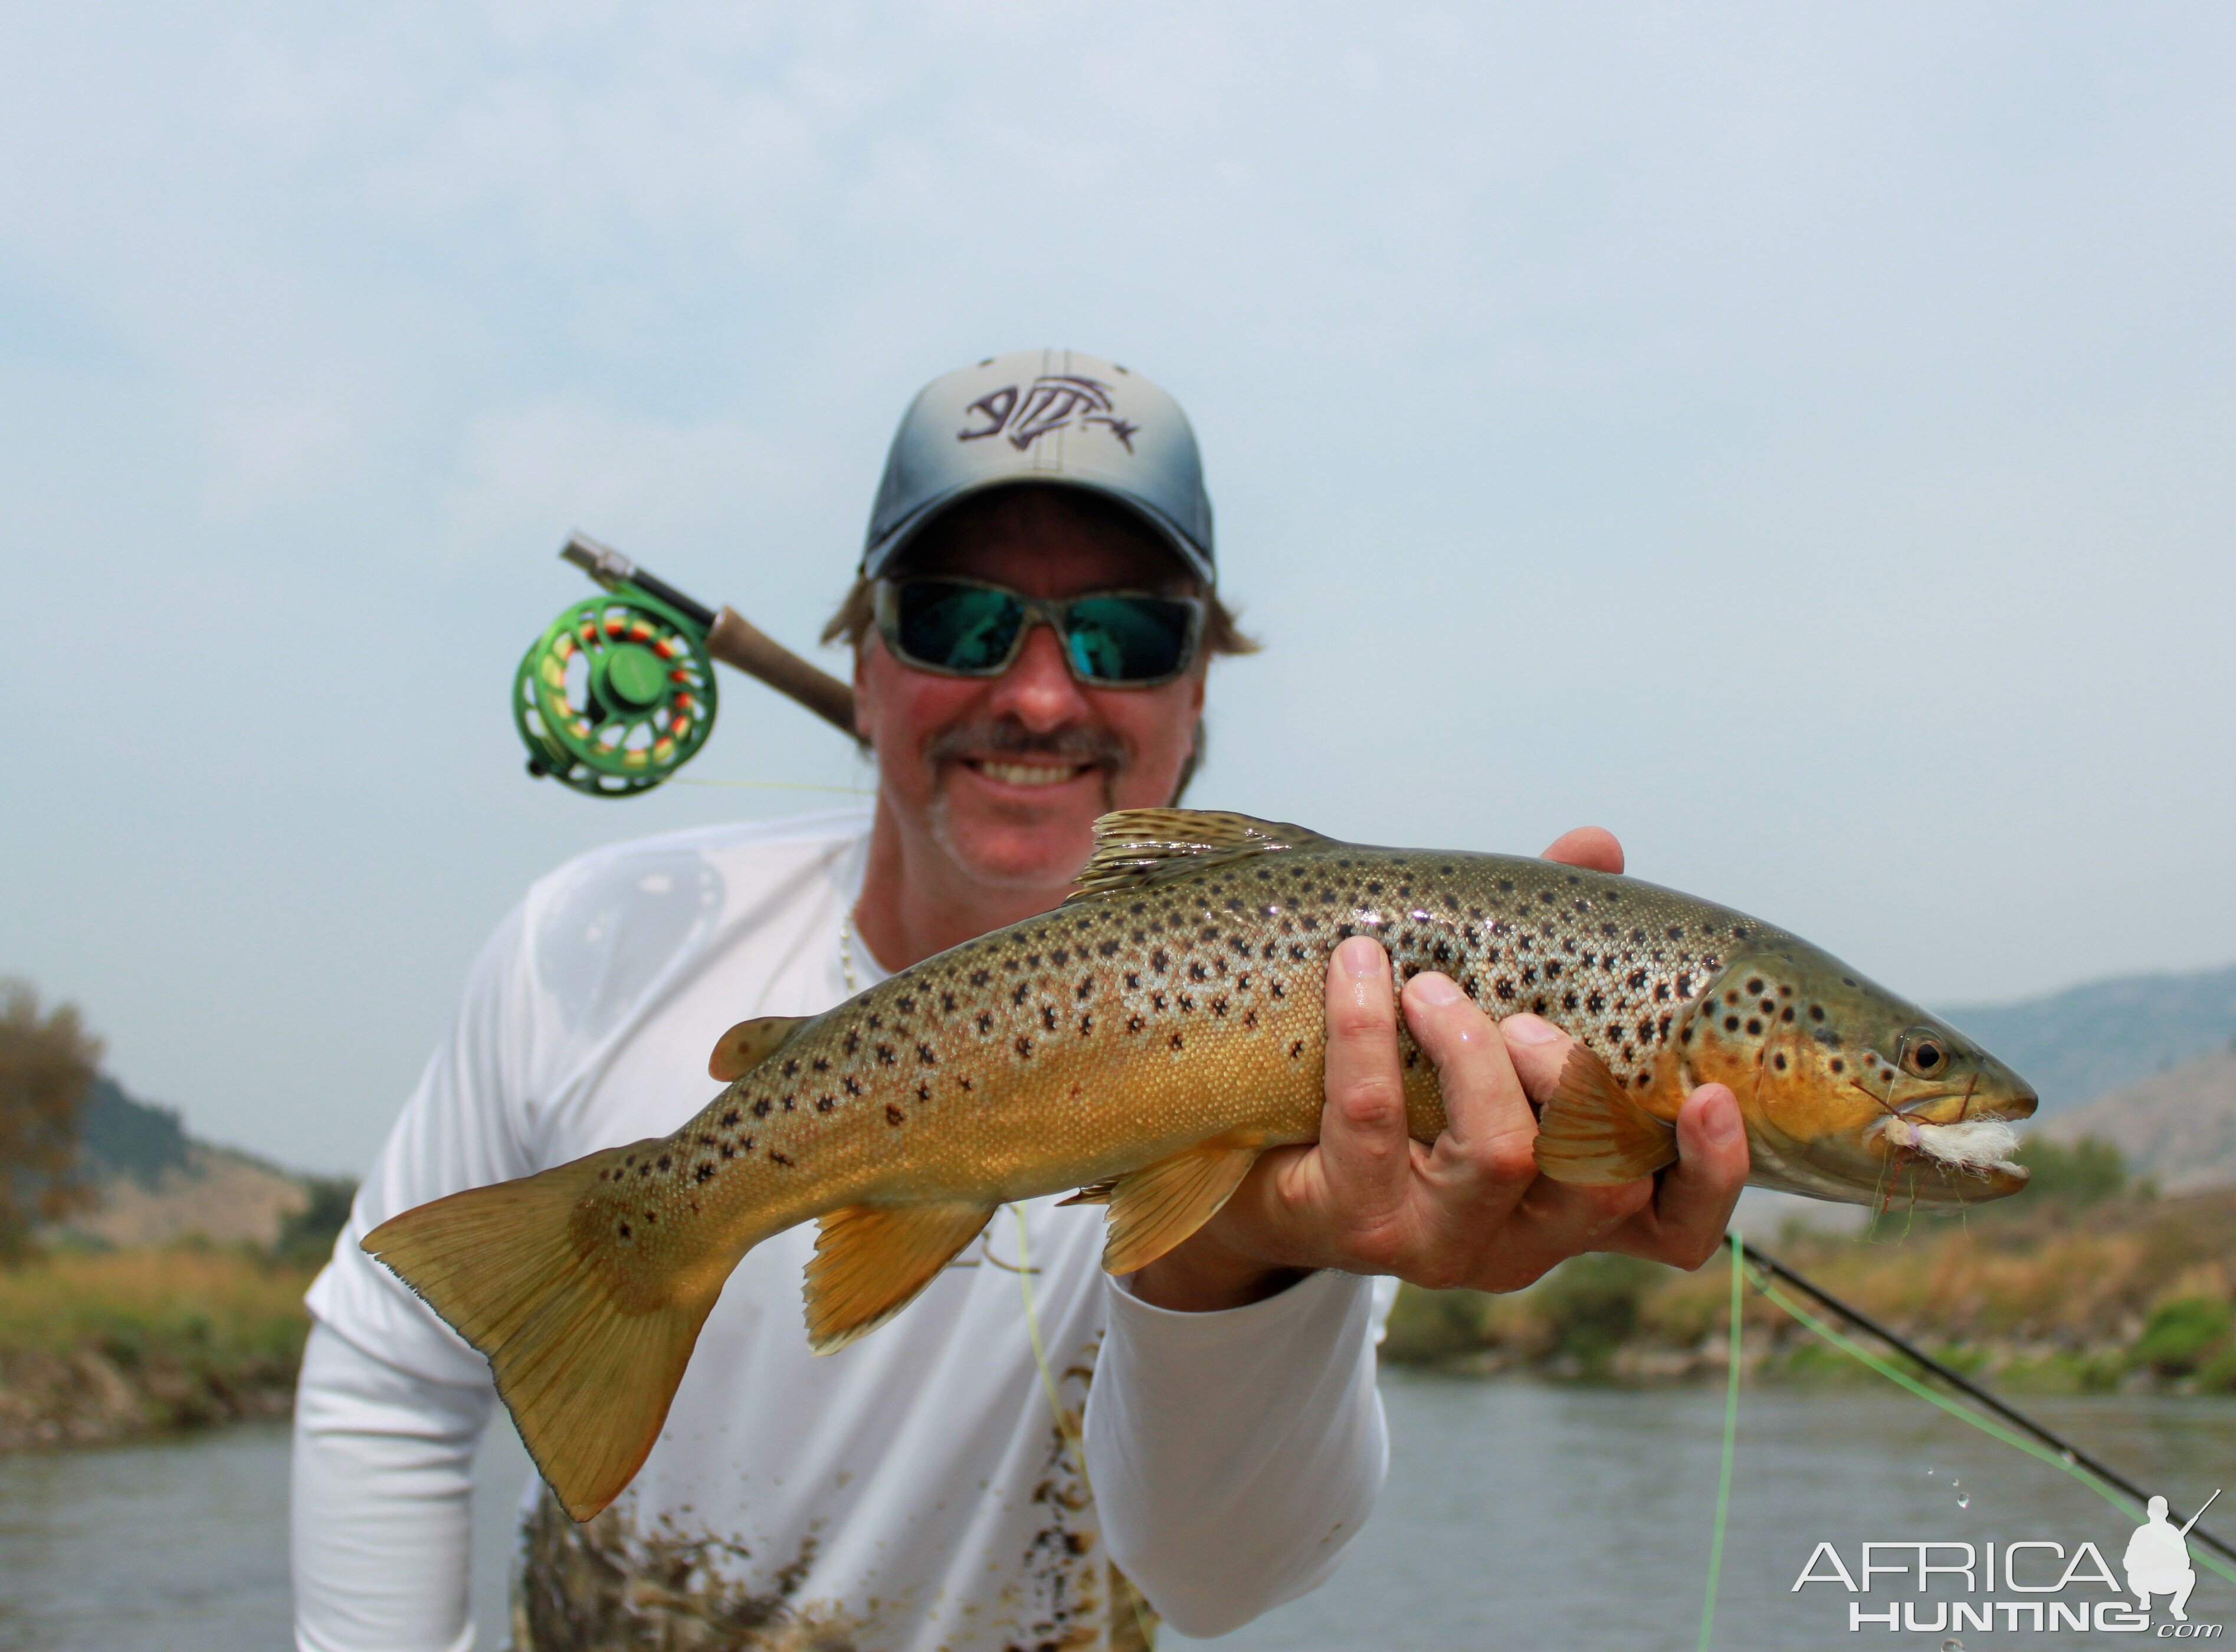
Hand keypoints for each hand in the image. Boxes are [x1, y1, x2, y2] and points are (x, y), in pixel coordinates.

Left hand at [1129, 827, 1749, 1311]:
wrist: (1248, 1161)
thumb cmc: (1391, 1083)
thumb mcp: (1477, 1019)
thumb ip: (1547, 944)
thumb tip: (1599, 846)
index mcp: (1565, 1202)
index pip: (1674, 1230)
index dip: (1710, 1176)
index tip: (1719, 1098)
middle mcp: (1516, 1241)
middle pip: (1599, 1186)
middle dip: (1576, 1080)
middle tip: (1526, 1020)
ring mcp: (1435, 1242)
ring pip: (1500, 1155)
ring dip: (1475, 1050)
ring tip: (1430, 987)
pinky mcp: (1351, 1223)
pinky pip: (1373, 1120)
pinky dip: (1369, 1031)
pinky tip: (1358, 972)